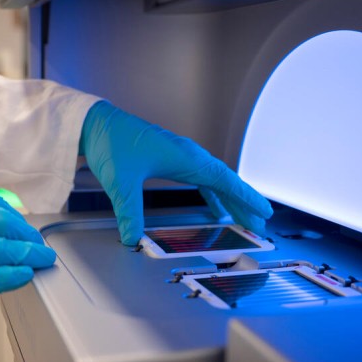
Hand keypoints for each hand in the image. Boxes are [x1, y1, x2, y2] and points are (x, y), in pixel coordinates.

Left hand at [80, 101, 272, 245]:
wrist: (97, 122)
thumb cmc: (111, 143)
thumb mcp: (120, 182)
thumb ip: (129, 212)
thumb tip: (132, 238)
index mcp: (185, 158)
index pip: (225, 180)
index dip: (246, 197)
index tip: (264, 211)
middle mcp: (188, 155)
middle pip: (226, 182)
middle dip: (244, 204)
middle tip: (260, 225)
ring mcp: (181, 156)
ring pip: (215, 180)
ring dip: (231, 200)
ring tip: (243, 219)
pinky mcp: (172, 158)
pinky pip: (202, 179)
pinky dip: (214, 194)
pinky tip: (216, 208)